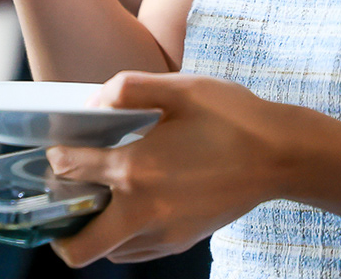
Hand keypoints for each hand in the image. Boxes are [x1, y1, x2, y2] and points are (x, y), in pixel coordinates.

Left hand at [45, 72, 307, 267]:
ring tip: (97, 202)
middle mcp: (144, 210)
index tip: (59, 150)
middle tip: (61, 204)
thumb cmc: (233, 118)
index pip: (72, 171)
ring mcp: (165, 233)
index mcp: (136, 169)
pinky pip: (138, 253)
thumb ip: (130, 87)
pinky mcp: (183, 241)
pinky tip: (131, 208)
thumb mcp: (180, 87)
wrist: (282, 156)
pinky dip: (123, 239)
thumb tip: (97, 101)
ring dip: (95, 233)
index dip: (58, 158)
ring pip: (110, 254)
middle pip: (82, 248)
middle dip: (60, 232)